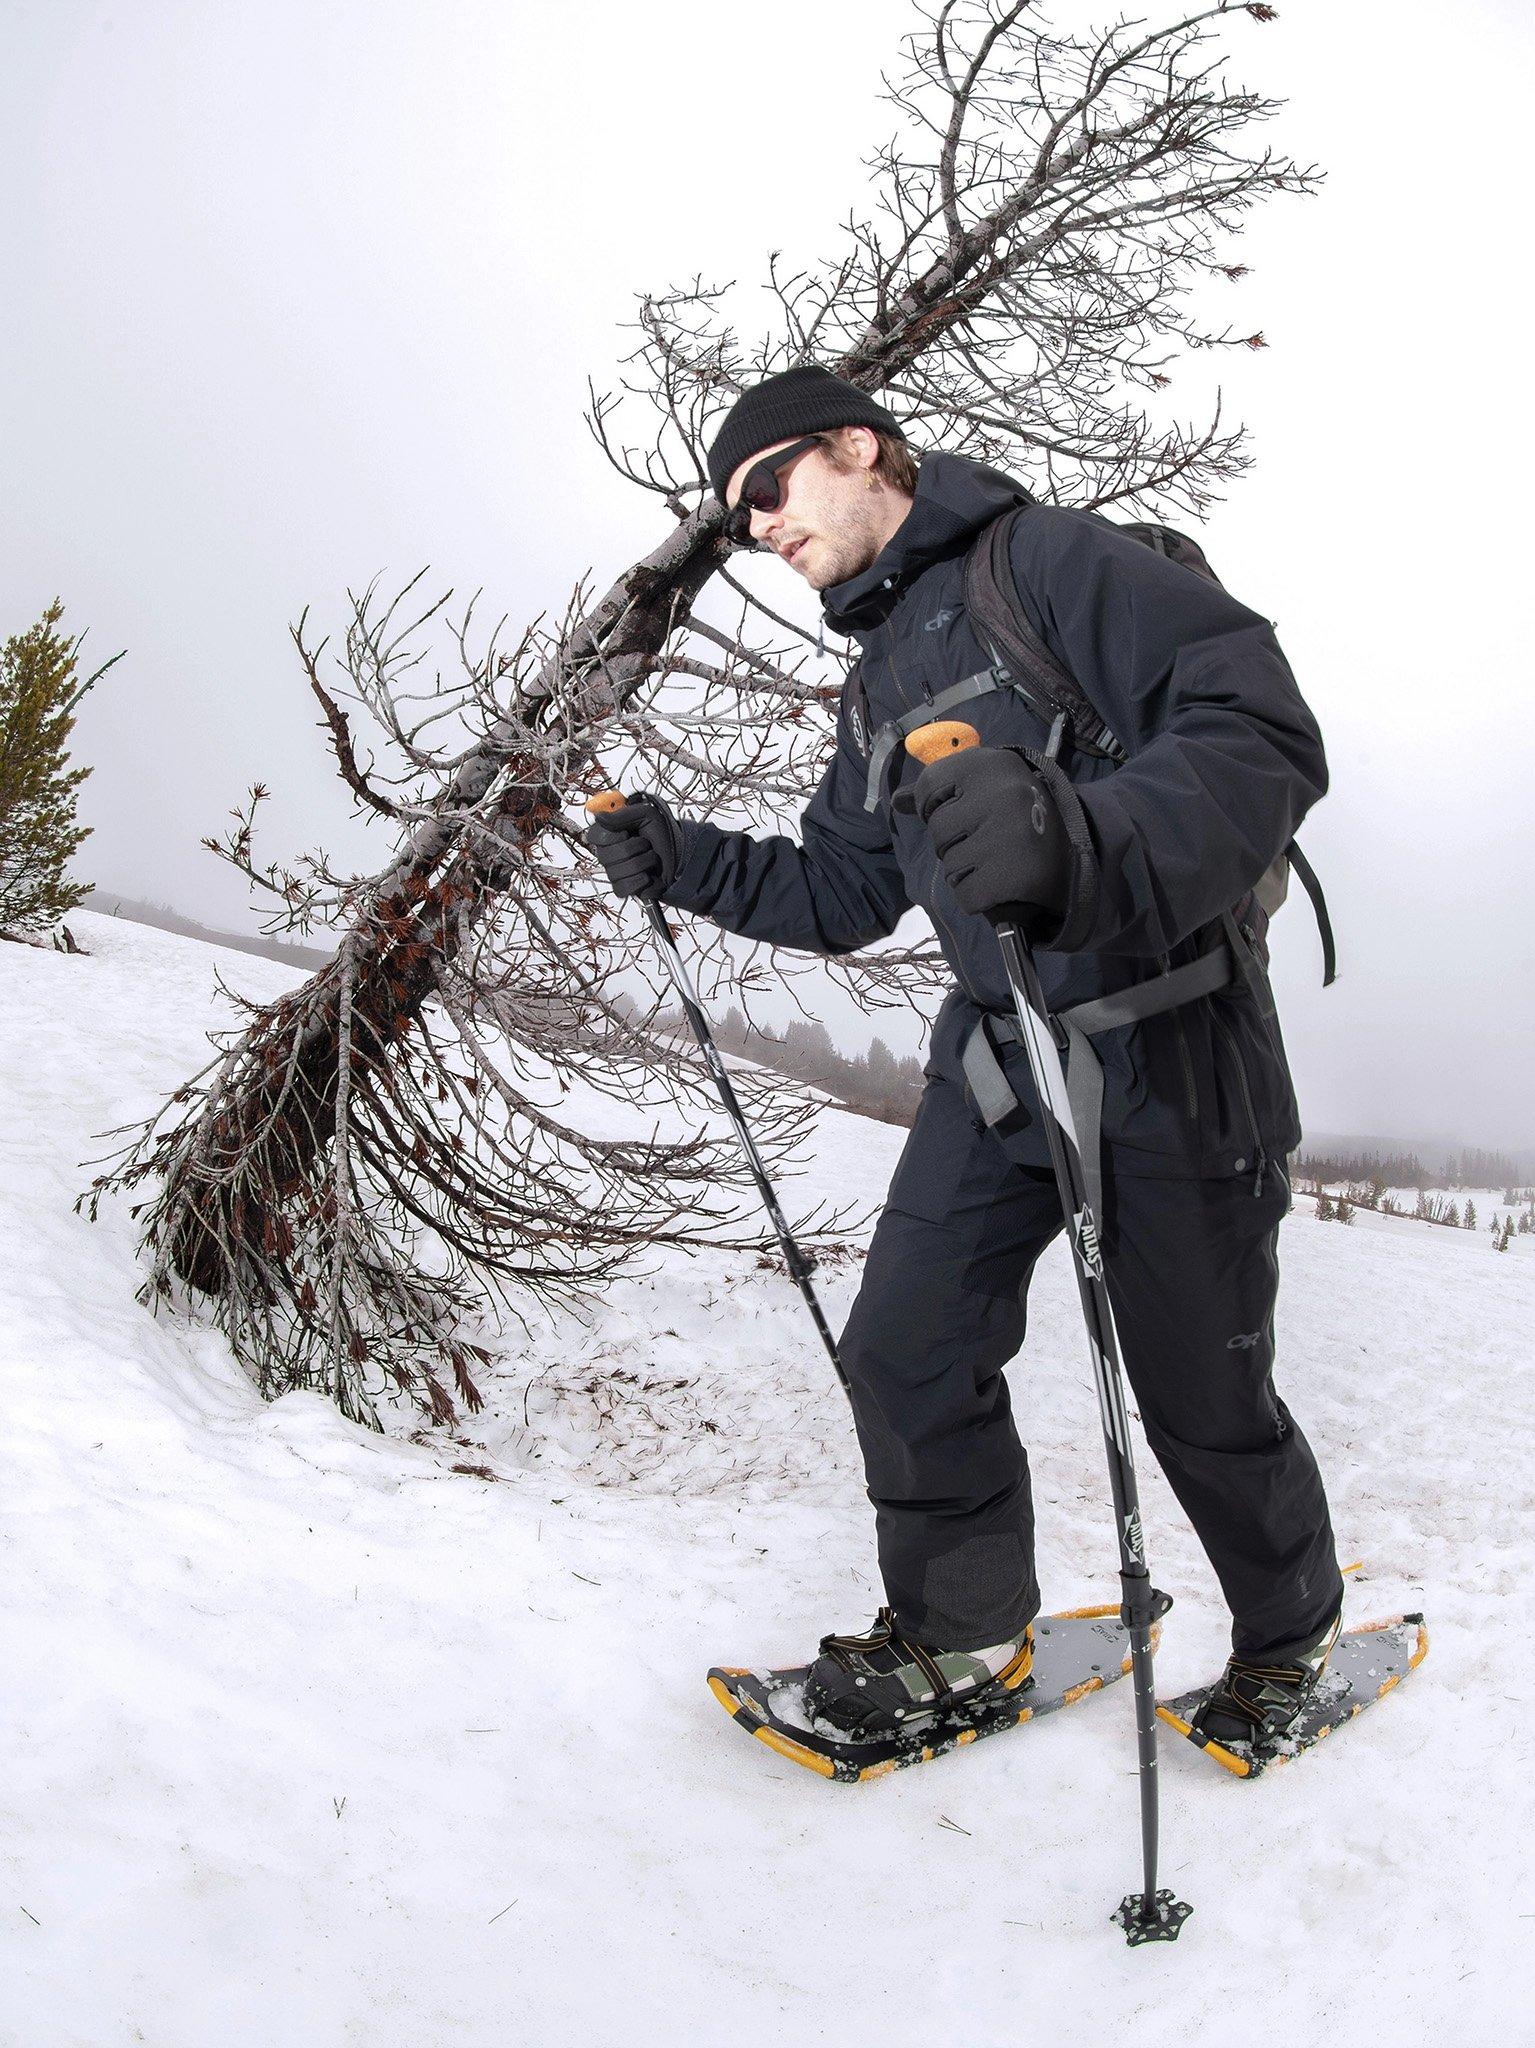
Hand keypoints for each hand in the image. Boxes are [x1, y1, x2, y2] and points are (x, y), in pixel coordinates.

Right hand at [584, 791, 684, 902]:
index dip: (614, 834)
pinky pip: (623, 887)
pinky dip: (641, 880)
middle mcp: (605, 853)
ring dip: (644, 862)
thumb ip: (622, 815)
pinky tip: (648, 874)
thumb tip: (599, 816)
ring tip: (651, 858)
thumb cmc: (662, 834)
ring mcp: (612, 872)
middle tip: (646, 843)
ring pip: (619, 871)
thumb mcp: (647, 814)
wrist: (680, 855)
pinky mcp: (622, 888)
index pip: (595, 835)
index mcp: (607, 833)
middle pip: (607, 855)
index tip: (628, 831)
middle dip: (636, 847)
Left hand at [893, 745, 1070, 927]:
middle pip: (938, 830)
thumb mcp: (985, 788)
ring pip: (950, 865)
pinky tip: (1001, 882)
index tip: (966, 810)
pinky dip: (978, 896)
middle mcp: (1001, 794)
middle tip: (992, 839)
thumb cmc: (1020, 816)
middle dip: (956, 841)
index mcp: (992, 764)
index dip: (937, 805)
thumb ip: (938, 792)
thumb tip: (895, 801)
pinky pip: (966, 895)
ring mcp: (1007, 836)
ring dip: (968, 871)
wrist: (1077, 854)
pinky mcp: (1012, 876)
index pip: (929, 786)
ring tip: (999, 860)